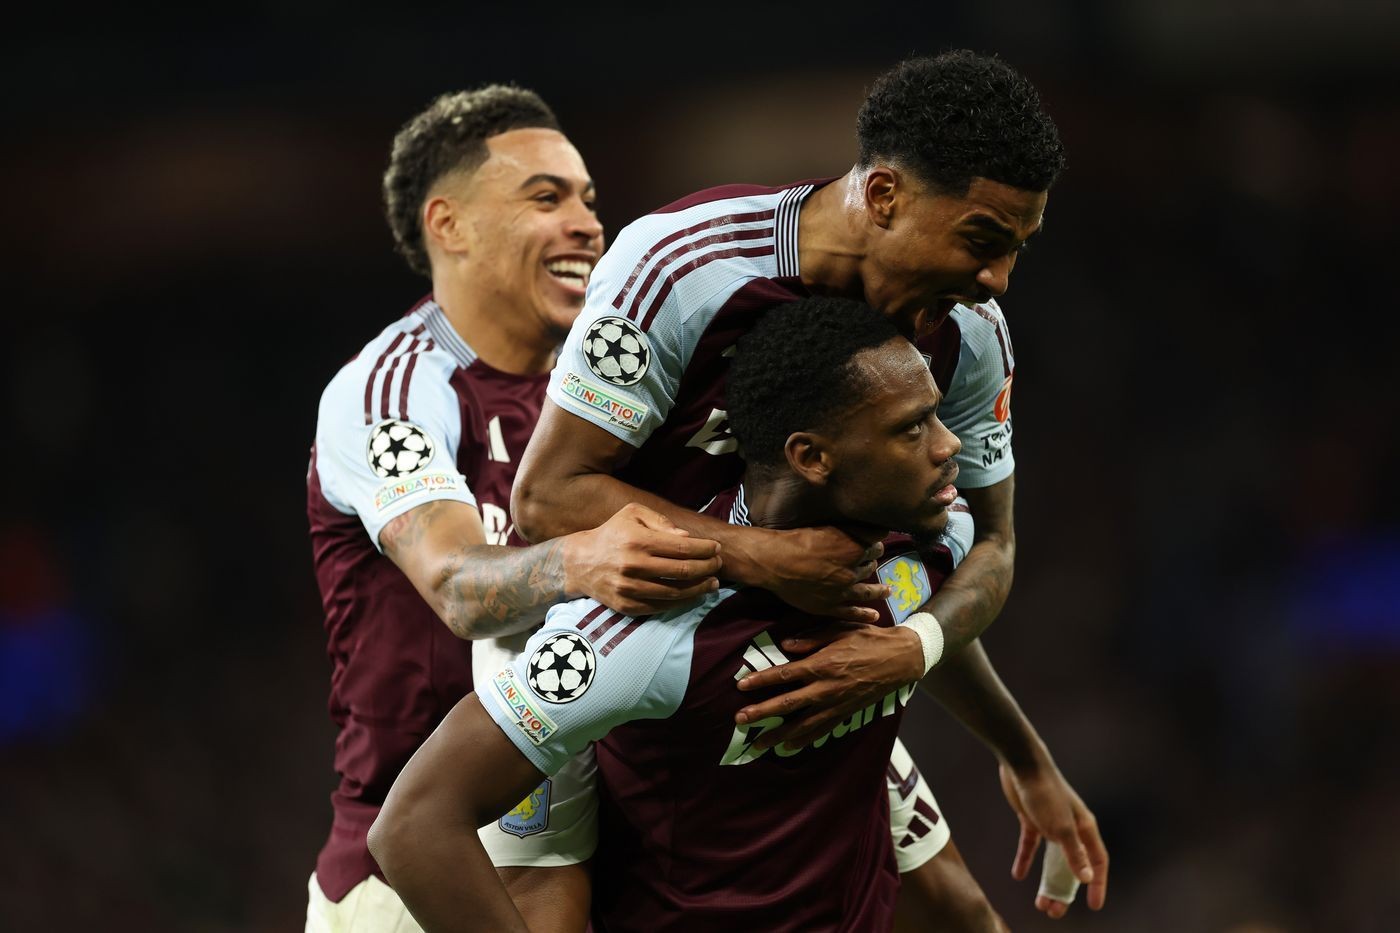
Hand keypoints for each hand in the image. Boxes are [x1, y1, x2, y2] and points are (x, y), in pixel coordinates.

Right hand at [563, 503, 721, 615]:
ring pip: (675, 593)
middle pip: (683, 571)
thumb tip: (687, 537)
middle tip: (718, 565)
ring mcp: (630, 589)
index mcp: (638, 540)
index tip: (716, 548)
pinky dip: (681, 602)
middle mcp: (634, 566)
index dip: (705, 549)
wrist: (580, 562)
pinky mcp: (627, 606)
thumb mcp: (632, 513)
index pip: (682, 547)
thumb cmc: (612, 533)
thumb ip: (661, 521)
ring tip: (713, 583)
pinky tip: (693, 595)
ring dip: (700, 589)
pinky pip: (661, 607)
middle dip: (707, 568)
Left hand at [733, 622, 922, 749]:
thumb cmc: (868, 639)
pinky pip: (822, 730)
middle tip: (740, 720)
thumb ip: (811, 638)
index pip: (785, 674)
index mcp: (822, 664)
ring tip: (758, 744)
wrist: (901, 659)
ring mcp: (836, 704)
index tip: (741, 686)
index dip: (761, 680)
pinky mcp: (846, 713)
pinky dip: (804, 740)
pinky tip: (788, 748)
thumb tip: (785, 645)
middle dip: (762, 713)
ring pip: (802, 724)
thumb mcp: (840, 629)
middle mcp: (826, 688)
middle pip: (787, 703)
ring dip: (778, 735)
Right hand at [754, 525, 890, 622]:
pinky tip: (874, 615)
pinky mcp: (829, 606)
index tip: (875, 541)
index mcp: (853, 549)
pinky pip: (851, 612)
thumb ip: (848, 530)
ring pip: (868, 591)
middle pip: (870, 566)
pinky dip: (864, 614)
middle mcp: (852, 571)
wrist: (775, 561)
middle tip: (872, 561)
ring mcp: (842, 591)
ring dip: (879, 590)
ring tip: (888, 591)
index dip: (876, 541)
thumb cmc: (797, 540)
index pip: (876, 544)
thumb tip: (866, 529)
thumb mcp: (827, 527)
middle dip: (872, 562)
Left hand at [998, 761, 1108, 917]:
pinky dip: (1025, 859)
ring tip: (1040, 903)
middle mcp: (1071, 827)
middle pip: (1072, 865)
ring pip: (1051, 859)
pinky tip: (1017, 874)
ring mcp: (1051, 822)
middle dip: (1065, 890)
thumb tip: (1087, 878)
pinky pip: (1030, 845)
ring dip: (1046, 880)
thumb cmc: (1045, 792)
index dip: (1098, 885)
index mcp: (1084, 828)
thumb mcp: (1060, 827)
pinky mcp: (1031, 818)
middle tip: (1055, 910)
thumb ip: (1074, 853)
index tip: (1094, 906)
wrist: (1021, 763)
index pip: (1097, 862)